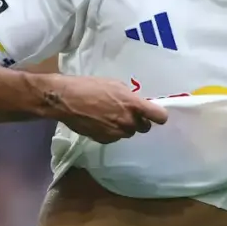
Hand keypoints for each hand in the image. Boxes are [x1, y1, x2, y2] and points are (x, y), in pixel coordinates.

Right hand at [31, 75, 168, 143]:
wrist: (66, 100)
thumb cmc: (90, 86)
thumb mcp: (115, 84)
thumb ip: (130, 97)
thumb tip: (136, 104)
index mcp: (133, 105)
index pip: (160, 117)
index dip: (159, 116)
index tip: (155, 114)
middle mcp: (128, 121)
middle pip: (144, 128)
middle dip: (139, 121)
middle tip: (127, 113)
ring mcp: (116, 133)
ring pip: (128, 133)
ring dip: (124, 126)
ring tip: (109, 115)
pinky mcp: (105, 140)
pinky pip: (114, 137)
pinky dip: (110, 132)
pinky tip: (99, 122)